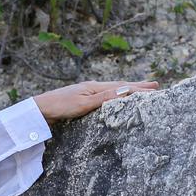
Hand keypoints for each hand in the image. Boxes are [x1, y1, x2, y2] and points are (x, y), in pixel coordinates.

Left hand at [33, 79, 159, 122]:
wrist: (39, 110)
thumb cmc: (59, 107)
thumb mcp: (83, 104)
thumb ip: (104, 98)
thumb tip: (126, 91)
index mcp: (95, 87)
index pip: (123, 87)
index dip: (140, 89)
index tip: (156, 89)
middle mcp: (93, 88)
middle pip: (120, 86)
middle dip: (138, 86)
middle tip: (156, 85)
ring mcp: (87, 94)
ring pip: (113, 91)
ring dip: (128, 90)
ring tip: (141, 90)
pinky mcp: (81, 101)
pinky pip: (105, 97)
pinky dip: (117, 96)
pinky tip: (116, 100)